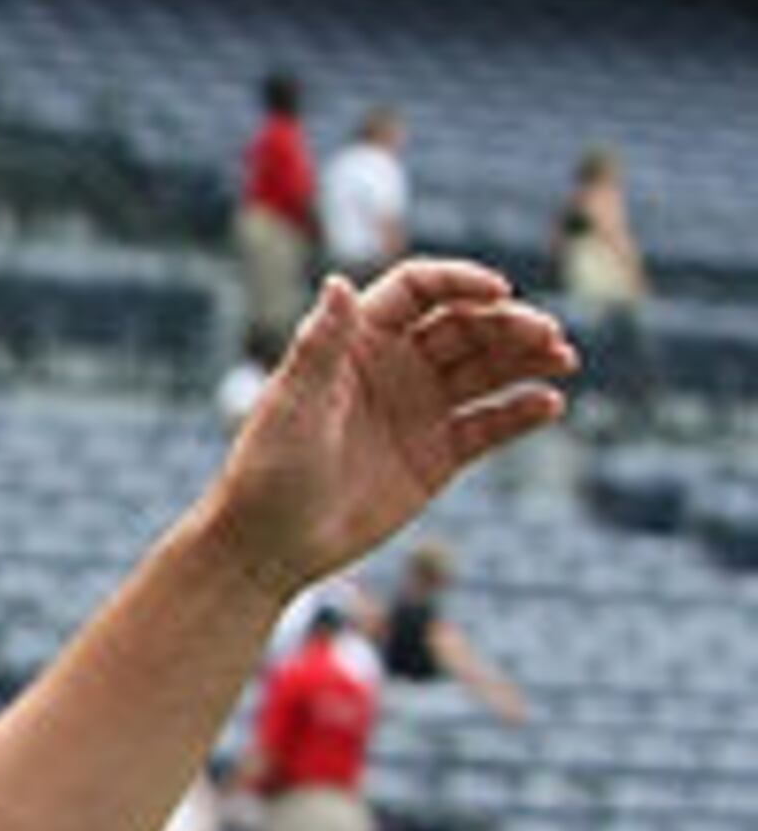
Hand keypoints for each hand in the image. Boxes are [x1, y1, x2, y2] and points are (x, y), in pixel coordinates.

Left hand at [208, 261, 572, 597]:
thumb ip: (320, 346)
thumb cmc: (266, 473)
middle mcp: (394, 367)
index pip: (418, 291)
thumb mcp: (292, 407)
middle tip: (548, 336)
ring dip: (528, 359)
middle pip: (465, 326)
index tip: (499, 291)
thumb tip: (338, 281)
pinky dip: (521, 412)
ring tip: (563, 360)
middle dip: (509, 324)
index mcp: (355, 342)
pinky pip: (491, 425)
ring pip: (487, 369)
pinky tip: (548, 405)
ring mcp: (419, 409)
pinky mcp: (438, 454)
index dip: (460, 282)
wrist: (268, 549)